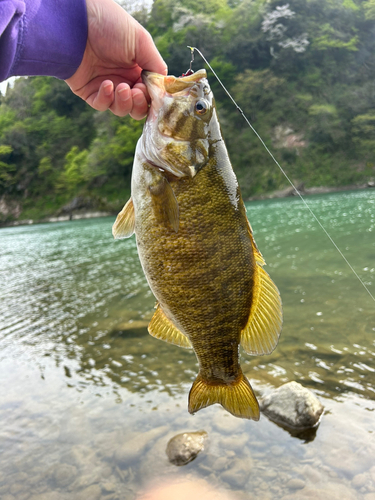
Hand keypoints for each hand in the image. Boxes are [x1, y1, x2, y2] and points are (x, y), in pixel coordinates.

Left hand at [66, 0, 166, 118]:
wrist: (77, 22)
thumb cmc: (110, 25)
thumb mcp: (141, 41)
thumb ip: (156, 65)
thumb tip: (165, 87)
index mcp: (137, 68)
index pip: (150, 92)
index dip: (153, 97)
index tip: (154, 94)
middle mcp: (123, 78)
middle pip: (137, 106)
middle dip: (140, 104)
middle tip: (137, 93)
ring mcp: (106, 86)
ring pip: (121, 109)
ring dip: (125, 103)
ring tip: (122, 88)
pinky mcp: (89, 91)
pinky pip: (102, 105)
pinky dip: (107, 99)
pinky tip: (106, 84)